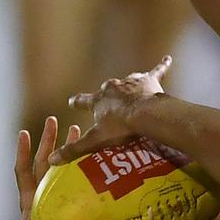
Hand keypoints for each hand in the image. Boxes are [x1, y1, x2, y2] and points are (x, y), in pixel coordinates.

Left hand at [7, 116, 80, 219]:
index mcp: (29, 200)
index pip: (23, 171)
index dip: (22, 152)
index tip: (24, 132)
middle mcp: (42, 193)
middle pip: (44, 160)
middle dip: (48, 140)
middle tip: (55, 119)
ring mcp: (58, 197)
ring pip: (62, 166)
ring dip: (68, 147)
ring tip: (77, 128)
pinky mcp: (72, 202)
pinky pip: (77, 180)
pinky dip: (84, 166)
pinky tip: (97, 156)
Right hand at [49, 56, 172, 164]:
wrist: (144, 113)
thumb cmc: (119, 127)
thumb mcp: (95, 140)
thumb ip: (74, 149)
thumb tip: (51, 160)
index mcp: (98, 100)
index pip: (82, 101)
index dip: (77, 102)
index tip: (72, 102)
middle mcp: (111, 87)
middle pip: (106, 90)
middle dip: (108, 96)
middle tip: (112, 107)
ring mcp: (130, 82)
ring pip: (127, 82)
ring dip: (129, 88)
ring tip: (134, 95)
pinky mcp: (148, 80)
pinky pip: (156, 71)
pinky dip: (162, 66)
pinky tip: (169, 59)